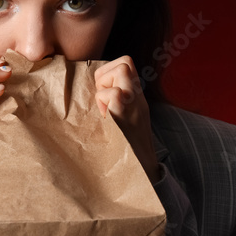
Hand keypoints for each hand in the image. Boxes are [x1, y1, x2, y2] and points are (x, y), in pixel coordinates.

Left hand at [93, 55, 160, 182]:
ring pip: (121, 70)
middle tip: (100, 98)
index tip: (101, 91)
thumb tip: (93, 97)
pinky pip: (111, 93)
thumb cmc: (126, 150)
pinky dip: (102, 102)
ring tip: (103, 108)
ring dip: (105, 86)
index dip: (109, 71)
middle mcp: (138, 98)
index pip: (127, 64)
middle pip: (125, 62)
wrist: (142, 173)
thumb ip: (115, 105)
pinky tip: (104, 119)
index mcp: (137, 99)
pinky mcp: (125, 114)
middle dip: (106, 73)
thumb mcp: (126, 122)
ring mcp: (134, 104)